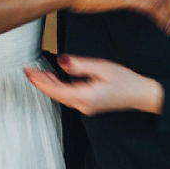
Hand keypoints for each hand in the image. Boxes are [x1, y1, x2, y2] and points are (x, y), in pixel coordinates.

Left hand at [25, 55, 164, 115]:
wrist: (141, 94)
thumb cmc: (126, 80)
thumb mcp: (103, 68)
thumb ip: (80, 65)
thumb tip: (62, 61)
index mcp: (85, 96)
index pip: (55, 89)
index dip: (39, 80)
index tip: (28, 71)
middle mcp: (83, 105)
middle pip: (55, 94)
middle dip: (40, 82)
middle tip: (29, 70)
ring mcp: (86, 107)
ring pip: (60, 96)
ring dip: (49, 85)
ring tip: (38, 73)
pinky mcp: (89, 104)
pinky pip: (68, 97)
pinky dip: (58, 88)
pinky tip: (55, 79)